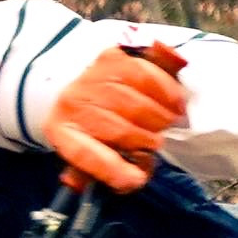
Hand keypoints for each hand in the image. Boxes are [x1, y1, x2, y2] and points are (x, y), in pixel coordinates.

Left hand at [43, 39, 190, 190]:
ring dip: (160, 119)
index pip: (86, 154)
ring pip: (137, 104)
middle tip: (155, 143)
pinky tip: (175, 104)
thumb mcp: (87, 153)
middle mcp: (72, 103)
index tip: (135, 181)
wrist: (76, 84)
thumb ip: (107, 171)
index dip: (114, 170)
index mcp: (62, 132)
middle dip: (146, 141)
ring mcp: (92, 78)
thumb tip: (132, 180)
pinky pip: (148, 76)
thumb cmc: (90, 126)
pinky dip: (167, 93)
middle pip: (119, 130)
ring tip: (166, 124)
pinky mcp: (113, 57)